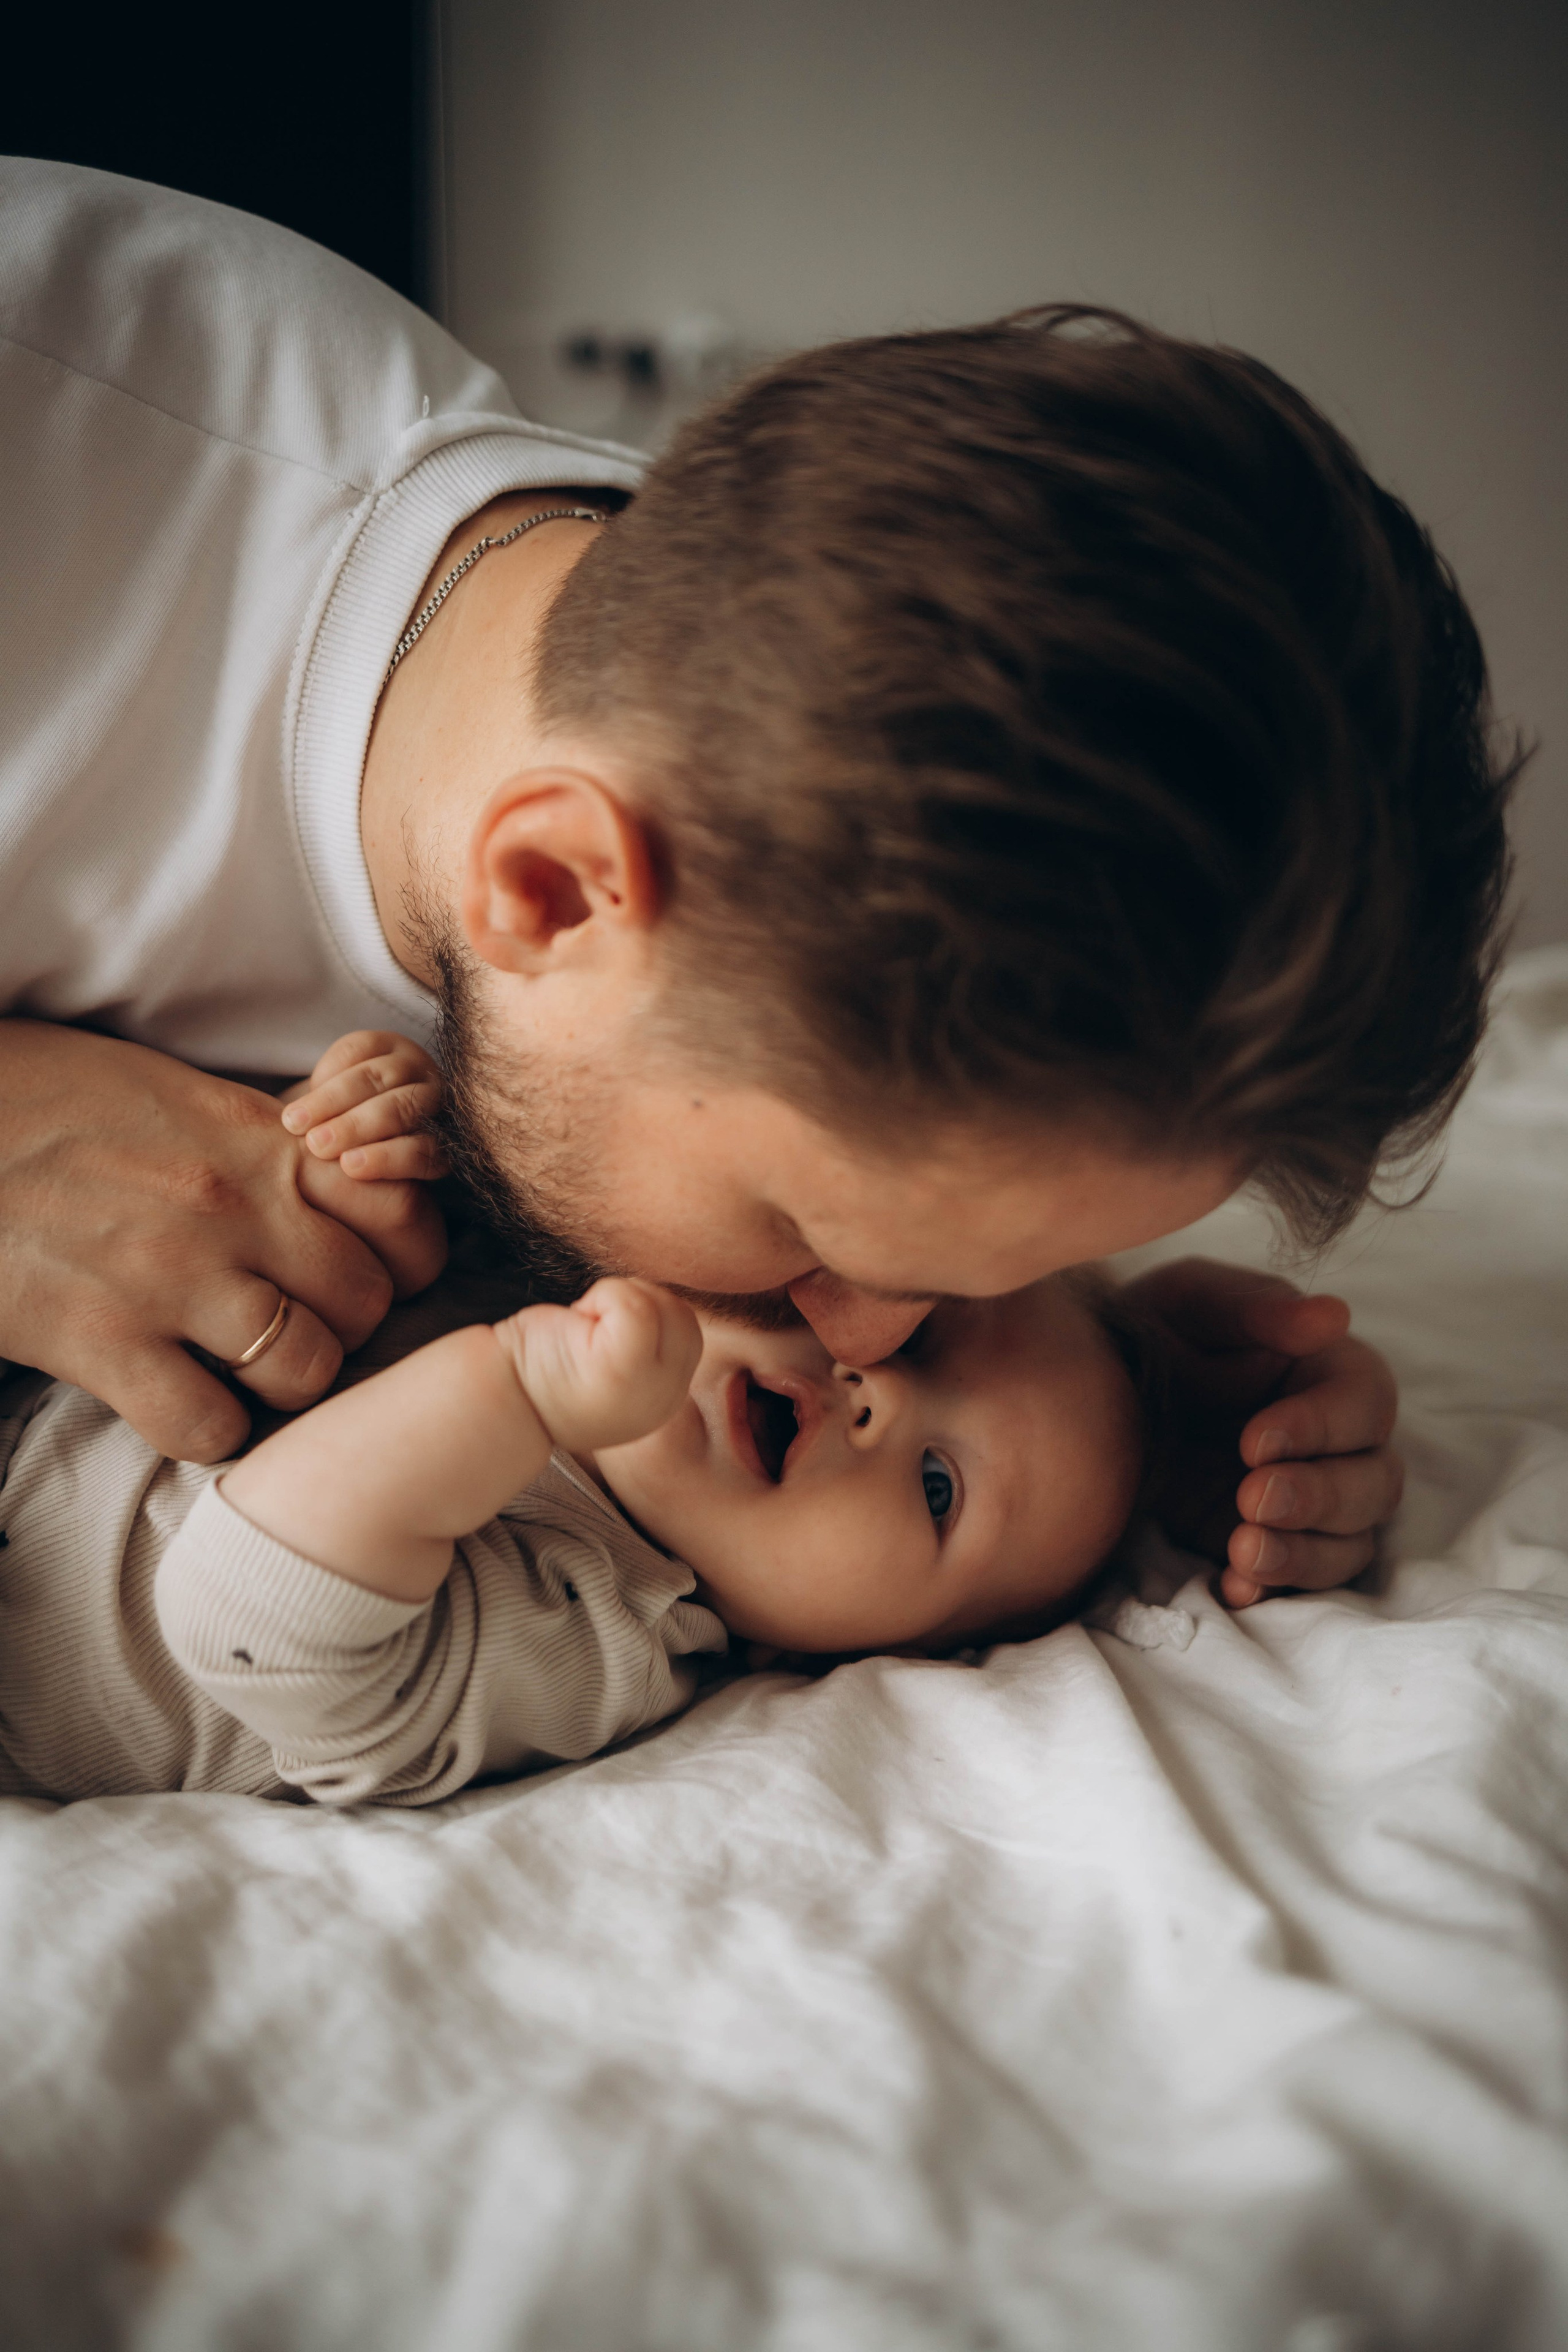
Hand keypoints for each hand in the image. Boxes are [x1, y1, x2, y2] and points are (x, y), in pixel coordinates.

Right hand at [0, 1019, 445, 1462]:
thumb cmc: (47, 1098)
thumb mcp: (177, 1096)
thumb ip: (261, 1145)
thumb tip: (329, 1177)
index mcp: (259, 1142)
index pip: (402, 1209)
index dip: (397, 1254)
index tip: (357, 1265)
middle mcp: (234, 1205)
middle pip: (369, 1301)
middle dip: (344, 1327)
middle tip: (296, 1326)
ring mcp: (172, 1275)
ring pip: (309, 1369)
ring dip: (285, 1383)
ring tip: (241, 1370)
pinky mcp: (101, 1340)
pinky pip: (208, 1426)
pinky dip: (206, 1431)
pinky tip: (177, 1400)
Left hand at [496, 1278, 701, 1454]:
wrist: (502, 1394)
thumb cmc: (549, 1365)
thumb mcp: (616, 1361)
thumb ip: (651, 1342)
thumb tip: (663, 1297)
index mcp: (667, 1397)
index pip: (687, 1328)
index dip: (646, 1314)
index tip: (602, 1335)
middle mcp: (668, 1400)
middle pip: (681, 1314)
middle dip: (634, 1302)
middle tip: (590, 1330)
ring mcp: (651, 1389)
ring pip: (661, 1304)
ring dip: (614, 1299)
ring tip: (582, 1332)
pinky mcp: (625, 1369)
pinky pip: (635, 1304)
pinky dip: (602, 1297)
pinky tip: (576, 1324)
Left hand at [1123, 1257, 1402, 1608]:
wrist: (1097, 1395)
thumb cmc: (1156, 1333)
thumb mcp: (1190, 1304)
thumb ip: (1256, 1309)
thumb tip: (1334, 1315)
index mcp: (1331, 1374)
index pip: (1366, 1405)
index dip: (1323, 1427)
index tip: (1254, 1440)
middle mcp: (1337, 1445)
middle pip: (1374, 1484)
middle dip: (1319, 1498)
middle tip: (1251, 1498)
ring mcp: (1310, 1505)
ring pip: (1350, 1543)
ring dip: (1303, 1553)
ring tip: (1243, 1551)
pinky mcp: (1274, 1547)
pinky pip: (1299, 1583)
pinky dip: (1273, 1589)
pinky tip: (1233, 1586)